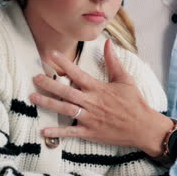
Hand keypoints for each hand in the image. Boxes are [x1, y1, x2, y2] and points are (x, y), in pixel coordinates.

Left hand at [30, 39, 173, 155]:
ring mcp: (89, 118)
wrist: (143, 127)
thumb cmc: (135, 102)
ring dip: (48, 103)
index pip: (77, 74)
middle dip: (49, 84)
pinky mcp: (90, 132)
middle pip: (66, 91)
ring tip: (33, 97)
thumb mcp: (125, 79)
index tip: (50, 55)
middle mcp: (91, 102)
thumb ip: (113, 61)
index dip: (63, 64)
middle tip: (35, 77)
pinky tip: (44, 131)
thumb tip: (108, 42)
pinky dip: (57, 132)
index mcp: (98, 89)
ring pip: (64, 109)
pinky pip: (71, 132)